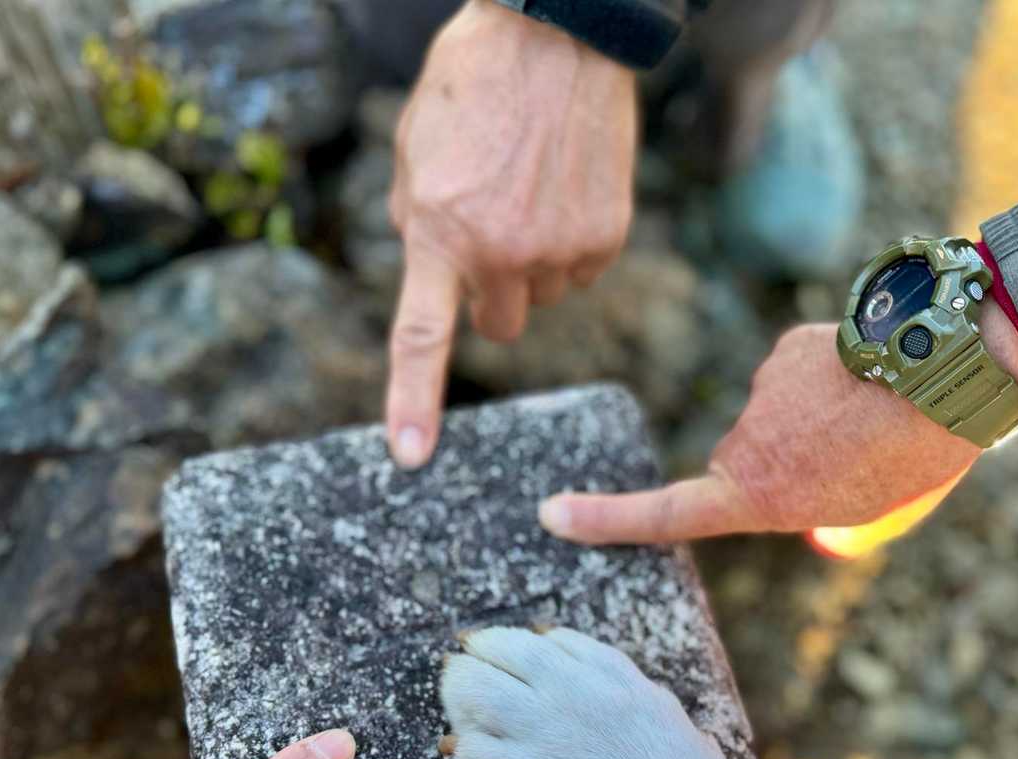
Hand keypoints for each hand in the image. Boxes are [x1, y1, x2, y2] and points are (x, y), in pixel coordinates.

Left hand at [385, 0, 637, 467]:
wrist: (554, 33)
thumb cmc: (470, 84)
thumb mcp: (413, 150)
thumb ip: (416, 222)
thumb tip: (439, 275)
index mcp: (438, 233)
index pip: (421, 338)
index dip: (414, 401)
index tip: (412, 456)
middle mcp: (500, 253)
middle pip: (499, 325)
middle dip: (492, 293)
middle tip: (492, 233)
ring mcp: (558, 250)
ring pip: (544, 296)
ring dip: (534, 262)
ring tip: (531, 189)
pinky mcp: (604, 237)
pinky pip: (582, 270)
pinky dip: (573, 242)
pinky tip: (565, 186)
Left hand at [440, 627, 738, 758]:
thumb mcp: (669, 719)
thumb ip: (638, 698)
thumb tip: (636, 695)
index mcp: (613, 673)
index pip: (551, 640)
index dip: (522, 651)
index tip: (512, 665)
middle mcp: (573, 690)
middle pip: (499, 648)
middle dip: (477, 658)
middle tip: (462, 672)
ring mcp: (545, 730)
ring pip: (471, 688)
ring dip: (457, 697)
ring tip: (456, 714)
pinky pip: (471, 751)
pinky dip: (466, 755)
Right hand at [537, 304, 1017, 543]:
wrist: (949, 368)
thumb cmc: (920, 454)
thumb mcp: (882, 513)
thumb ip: (842, 530)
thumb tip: (824, 539)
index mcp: (762, 497)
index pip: (667, 514)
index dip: (607, 521)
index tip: (554, 516)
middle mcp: (746, 446)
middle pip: (744, 463)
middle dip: (784, 464)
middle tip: (855, 460)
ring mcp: (759, 393)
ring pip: (773, 415)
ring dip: (811, 419)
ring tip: (872, 416)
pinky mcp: (781, 351)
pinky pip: (793, 372)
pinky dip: (822, 378)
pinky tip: (867, 378)